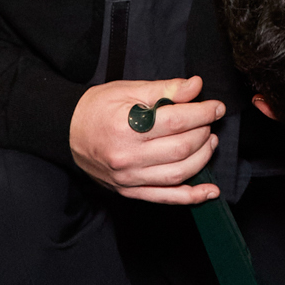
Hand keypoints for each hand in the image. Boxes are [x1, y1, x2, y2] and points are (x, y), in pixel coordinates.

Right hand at [69, 75, 223, 204]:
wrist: (67, 132)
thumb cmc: (98, 108)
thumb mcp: (130, 90)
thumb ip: (166, 89)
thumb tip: (195, 86)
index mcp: (127, 127)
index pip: (177, 122)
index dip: (203, 113)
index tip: (216, 107)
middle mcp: (127, 156)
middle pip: (181, 148)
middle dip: (203, 133)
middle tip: (209, 122)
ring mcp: (128, 178)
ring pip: (178, 174)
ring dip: (202, 158)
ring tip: (209, 142)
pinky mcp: (129, 191)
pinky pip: (165, 198)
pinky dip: (190, 196)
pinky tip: (209, 191)